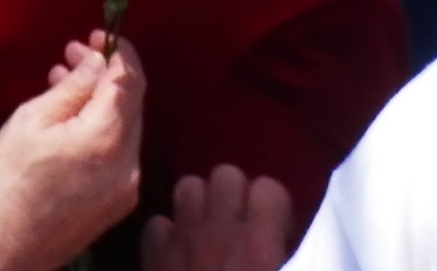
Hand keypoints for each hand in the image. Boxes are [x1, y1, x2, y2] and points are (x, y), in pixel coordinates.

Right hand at [0, 38, 143, 268]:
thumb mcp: (33, 120)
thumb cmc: (12, 177)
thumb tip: (98, 60)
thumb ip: (73, 88)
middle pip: (132, 104)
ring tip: (65, 84)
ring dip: (102, 102)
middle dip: (107, 75)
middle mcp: (129, 163)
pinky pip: (120, 153)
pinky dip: (102, 130)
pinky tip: (73, 123)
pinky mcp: (120, 202)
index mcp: (108, 138)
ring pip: (126, 128)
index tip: (96, 35)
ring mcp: (128, 187)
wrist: (10, 245)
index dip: (118, 52)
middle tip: (73, 55)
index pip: (130, 81)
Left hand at [142, 168, 295, 270]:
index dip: (274, 205)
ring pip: (188, 186)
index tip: (277, 229)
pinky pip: (157, 223)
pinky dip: (168, 232)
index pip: (270, 188)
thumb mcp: (284, 270)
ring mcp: (181, 239)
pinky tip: (178, 249)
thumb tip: (282, 242)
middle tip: (242, 224)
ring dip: (201, 203)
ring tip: (211, 228)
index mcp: (259, 245)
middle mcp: (219, 231)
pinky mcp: (153, 255)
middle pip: (226, 175)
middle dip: (235, 193)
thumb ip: (280, 252)